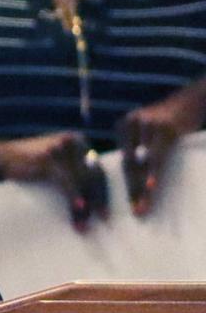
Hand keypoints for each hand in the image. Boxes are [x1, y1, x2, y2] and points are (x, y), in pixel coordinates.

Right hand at [0, 132, 107, 230]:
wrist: (1, 156)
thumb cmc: (29, 163)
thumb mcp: (56, 161)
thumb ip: (74, 168)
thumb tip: (94, 198)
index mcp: (79, 141)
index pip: (98, 170)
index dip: (104, 193)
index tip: (105, 212)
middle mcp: (73, 141)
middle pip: (93, 175)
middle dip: (98, 200)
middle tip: (102, 219)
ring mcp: (61, 149)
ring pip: (82, 181)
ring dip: (85, 206)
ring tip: (83, 224)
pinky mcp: (49, 158)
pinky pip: (67, 182)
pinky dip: (74, 197)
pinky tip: (78, 208)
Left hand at [117, 85, 205, 215]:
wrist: (191, 100)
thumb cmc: (170, 122)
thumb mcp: (148, 133)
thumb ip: (139, 151)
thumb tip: (135, 182)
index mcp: (123, 127)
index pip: (120, 161)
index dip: (123, 184)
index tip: (126, 206)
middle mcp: (131, 124)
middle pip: (128, 163)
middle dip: (132, 190)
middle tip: (136, 212)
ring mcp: (147, 126)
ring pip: (142, 163)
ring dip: (141, 187)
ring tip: (142, 206)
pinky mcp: (166, 128)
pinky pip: (158, 156)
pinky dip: (154, 172)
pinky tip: (151, 186)